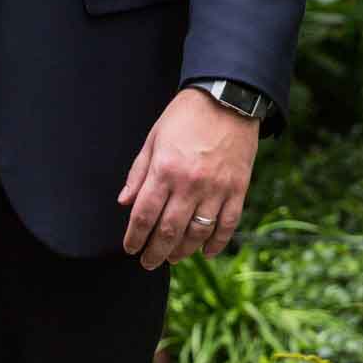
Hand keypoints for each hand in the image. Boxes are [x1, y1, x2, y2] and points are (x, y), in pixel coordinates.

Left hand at [118, 88, 259, 269]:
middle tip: (148, 263)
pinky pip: (227, 225)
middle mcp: (189, 184)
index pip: (144, 215)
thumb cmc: (185, 117)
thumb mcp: (153, 139)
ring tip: (172, 258)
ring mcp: (216, 189)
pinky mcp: (238, 189)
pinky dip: (216, 243)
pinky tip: (205, 252)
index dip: (134, 237)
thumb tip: (124, 203)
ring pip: (197, 233)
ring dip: (182, 251)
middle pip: (169, 231)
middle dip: (155, 252)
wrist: (227, 99)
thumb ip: (138, 173)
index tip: (130, 248)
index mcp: (164, 170)